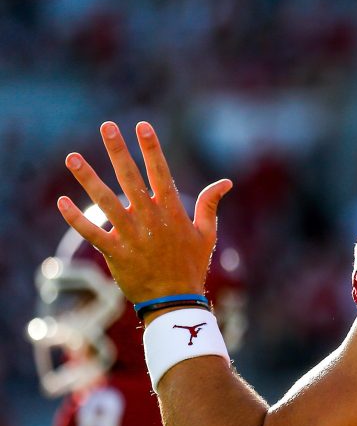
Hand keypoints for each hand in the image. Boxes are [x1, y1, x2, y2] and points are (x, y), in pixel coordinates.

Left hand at [57, 121, 231, 302]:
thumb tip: (226, 182)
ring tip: (72, 158)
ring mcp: (131, 234)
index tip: (142, 126)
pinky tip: (62, 201)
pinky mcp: (115, 252)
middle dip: (118, 151)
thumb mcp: (207, 233)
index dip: (151, 148)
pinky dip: (76, 218)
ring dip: (87, 179)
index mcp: (171, 211)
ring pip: (105, 201)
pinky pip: (92, 232)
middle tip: (107, 127)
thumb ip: (210, 204)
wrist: (176, 299)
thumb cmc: (192, 264)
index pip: (160, 172)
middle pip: (130, 178)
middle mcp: (149, 218)